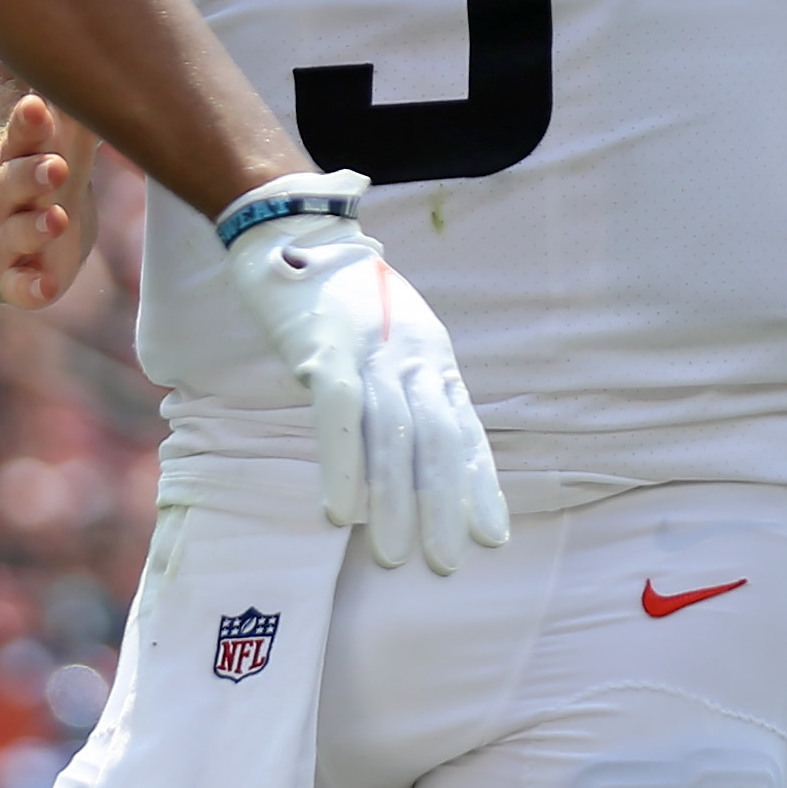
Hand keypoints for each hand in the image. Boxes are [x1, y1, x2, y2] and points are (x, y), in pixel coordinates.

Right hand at [0, 93, 96, 307]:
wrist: (28, 231)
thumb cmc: (49, 171)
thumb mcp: (64, 136)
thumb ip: (73, 103)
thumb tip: (92, 49)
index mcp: (18, 156)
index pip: (20, 136)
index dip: (27, 124)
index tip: (35, 106)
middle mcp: (5, 196)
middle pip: (11, 181)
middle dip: (32, 175)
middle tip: (57, 166)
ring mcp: (8, 238)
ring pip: (16, 232)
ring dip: (35, 227)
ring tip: (58, 219)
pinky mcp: (16, 277)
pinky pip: (19, 286)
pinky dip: (31, 288)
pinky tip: (47, 288)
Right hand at [219, 173, 509, 573]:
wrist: (295, 225)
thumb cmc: (341, 291)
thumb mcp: (392, 332)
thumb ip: (408, 382)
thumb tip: (419, 447)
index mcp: (430, 352)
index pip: (465, 427)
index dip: (478, 482)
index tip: (491, 535)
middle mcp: (408, 353)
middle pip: (435, 440)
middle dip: (443, 506)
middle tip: (445, 562)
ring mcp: (367, 351)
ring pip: (393, 437)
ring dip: (396, 502)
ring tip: (396, 554)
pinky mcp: (323, 350)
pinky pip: (338, 417)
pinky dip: (344, 467)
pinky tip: (343, 512)